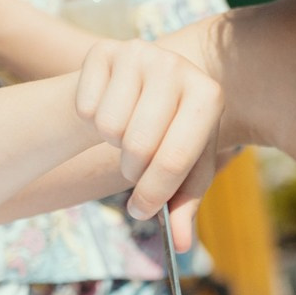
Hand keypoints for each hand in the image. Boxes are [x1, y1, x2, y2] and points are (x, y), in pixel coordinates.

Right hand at [73, 38, 224, 250]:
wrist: (138, 91)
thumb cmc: (170, 138)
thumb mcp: (185, 171)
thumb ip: (183, 207)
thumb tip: (182, 245)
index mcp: (209, 94)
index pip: (176, 159)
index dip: (154, 194)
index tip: (141, 210)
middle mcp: (177, 66)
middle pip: (138, 146)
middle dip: (131, 170)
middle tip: (134, 166)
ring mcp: (139, 52)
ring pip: (108, 128)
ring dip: (111, 143)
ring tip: (126, 133)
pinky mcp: (103, 50)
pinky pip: (86, 107)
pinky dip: (91, 120)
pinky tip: (108, 109)